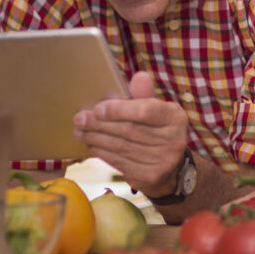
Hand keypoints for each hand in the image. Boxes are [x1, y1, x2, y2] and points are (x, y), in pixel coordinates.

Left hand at [74, 71, 189, 196]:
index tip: (98, 108)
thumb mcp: (156, 110)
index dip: (119, 110)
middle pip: (128, 130)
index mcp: (175, 117)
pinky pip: (119, 161)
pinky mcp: (149, 176)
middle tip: (80, 119)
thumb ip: (144, 95)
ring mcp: (162, 160)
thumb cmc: (157, 131)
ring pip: (120, 146)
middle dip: (99, 124)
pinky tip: (91, 145)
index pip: (145, 111)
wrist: (171, 167)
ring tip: (80, 131)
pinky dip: (102, 152)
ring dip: (95, 138)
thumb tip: (139, 77)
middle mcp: (173, 140)